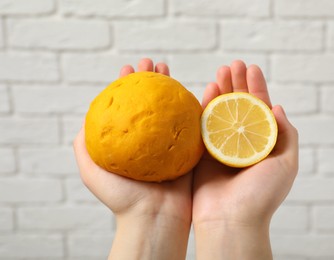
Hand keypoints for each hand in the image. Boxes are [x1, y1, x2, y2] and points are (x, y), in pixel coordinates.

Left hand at [73, 58, 191, 259]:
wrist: (153, 218)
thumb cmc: (122, 199)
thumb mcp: (92, 172)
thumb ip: (84, 146)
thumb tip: (85, 119)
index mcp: (130, 141)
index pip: (128, 106)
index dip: (127, 85)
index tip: (128, 68)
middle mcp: (150, 139)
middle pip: (151, 101)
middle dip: (151, 79)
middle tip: (151, 62)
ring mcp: (170, 143)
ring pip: (172, 107)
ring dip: (171, 85)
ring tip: (167, 67)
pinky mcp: (189, 150)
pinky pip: (192, 124)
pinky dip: (193, 105)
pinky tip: (192, 89)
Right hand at [192, 60, 298, 258]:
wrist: (231, 220)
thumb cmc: (262, 195)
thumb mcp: (286, 164)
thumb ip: (286, 134)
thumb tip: (279, 107)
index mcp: (264, 143)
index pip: (261, 108)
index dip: (257, 86)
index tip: (252, 68)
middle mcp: (243, 142)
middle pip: (240, 106)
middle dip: (238, 83)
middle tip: (233, 64)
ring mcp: (223, 146)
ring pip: (222, 111)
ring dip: (221, 90)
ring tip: (220, 71)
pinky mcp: (203, 152)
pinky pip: (204, 124)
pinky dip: (205, 106)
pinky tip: (207, 89)